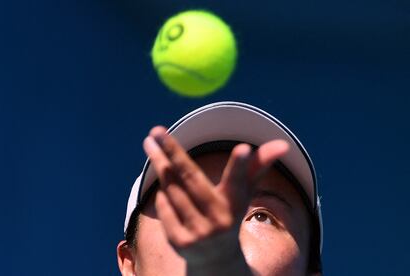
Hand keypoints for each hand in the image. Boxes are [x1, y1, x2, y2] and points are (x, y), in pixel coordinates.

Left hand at [143, 126, 288, 273]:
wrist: (217, 259)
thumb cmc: (231, 213)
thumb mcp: (244, 191)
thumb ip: (257, 166)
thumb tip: (283, 144)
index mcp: (237, 204)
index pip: (239, 181)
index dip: (240, 165)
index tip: (244, 148)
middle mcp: (219, 220)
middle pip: (190, 177)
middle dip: (171, 151)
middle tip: (156, 130)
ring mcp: (198, 233)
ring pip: (173, 190)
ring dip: (160, 165)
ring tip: (151, 145)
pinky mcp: (180, 243)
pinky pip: (164, 207)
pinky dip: (163, 193)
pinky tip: (163, 185)